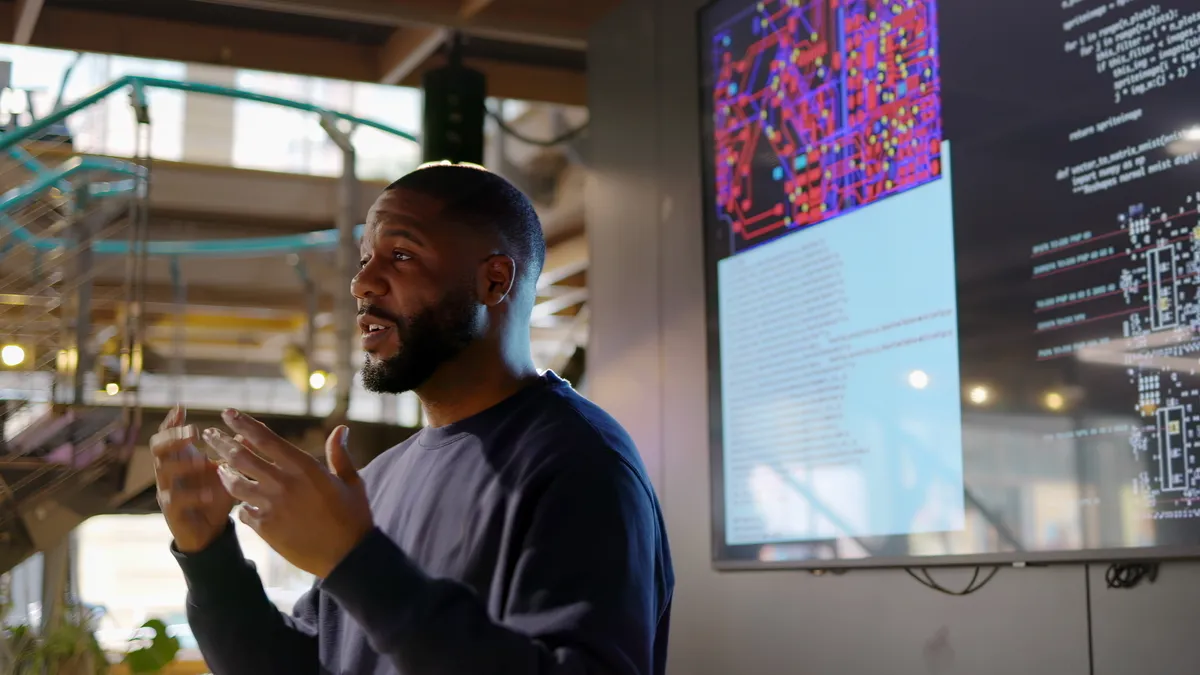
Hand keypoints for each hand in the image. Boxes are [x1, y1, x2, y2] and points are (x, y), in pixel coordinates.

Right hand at [151, 406, 236, 553]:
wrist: (208, 532)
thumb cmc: (215, 496)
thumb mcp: (226, 472)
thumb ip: (234, 454)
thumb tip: (247, 431)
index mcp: (180, 458)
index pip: (168, 434)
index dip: (172, 421)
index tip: (181, 407)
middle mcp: (169, 472)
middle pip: (157, 447)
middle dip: (173, 437)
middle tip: (193, 432)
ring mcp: (168, 491)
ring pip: (163, 472)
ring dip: (182, 463)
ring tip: (201, 460)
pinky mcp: (172, 513)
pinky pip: (175, 501)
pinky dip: (192, 495)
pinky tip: (208, 493)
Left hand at [215, 409, 372, 578]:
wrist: (348, 557)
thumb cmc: (353, 517)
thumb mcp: (351, 482)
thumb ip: (340, 454)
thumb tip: (340, 429)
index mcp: (303, 467)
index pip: (264, 438)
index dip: (243, 424)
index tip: (228, 413)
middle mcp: (283, 483)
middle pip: (240, 457)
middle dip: (220, 442)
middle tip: (208, 434)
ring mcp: (271, 506)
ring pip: (235, 484)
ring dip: (223, 473)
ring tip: (217, 467)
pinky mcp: (266, 528)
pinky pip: (243, 512)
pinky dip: (241, 505)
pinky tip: (241, 503)